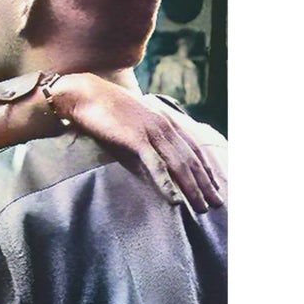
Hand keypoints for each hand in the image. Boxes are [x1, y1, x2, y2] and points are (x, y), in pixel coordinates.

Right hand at [55, 74, 222, 212]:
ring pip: (179, 165)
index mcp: (165, 120)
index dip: (207, 167)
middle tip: (217, 204)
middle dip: (206, 183)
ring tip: (202, 208)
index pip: (194, 147)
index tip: (215, 185)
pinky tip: (175, 200)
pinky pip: (156, 166)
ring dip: (193, 189)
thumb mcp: (134, 119)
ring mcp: (151, 133)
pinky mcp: (136, 140)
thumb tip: (153, 151)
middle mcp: (164, 126)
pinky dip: (167, 184)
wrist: (86, 94)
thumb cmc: (106, 108)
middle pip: (192, 159)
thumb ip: (148, 133)